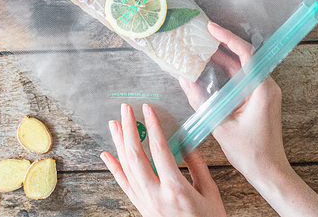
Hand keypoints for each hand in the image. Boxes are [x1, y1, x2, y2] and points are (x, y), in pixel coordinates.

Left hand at [101, 102, 226, 216]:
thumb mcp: (210, 192)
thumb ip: (197, 165)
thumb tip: (186, 141)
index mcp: (176, 188)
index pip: (159, 150)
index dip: (152, 126)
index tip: (148, 109)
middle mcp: (156, 195)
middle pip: (136, 156)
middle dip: (129, 129)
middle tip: (126, 109)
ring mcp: (145, 202)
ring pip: (126, 168)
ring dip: (119, 143)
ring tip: (114, 124)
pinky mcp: (141, 207)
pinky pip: (123, 184)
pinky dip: (113, 168)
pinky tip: (107, 154)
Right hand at [180, 22, 317, 216]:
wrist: (270, 172)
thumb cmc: (250, 153)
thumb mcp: (220, 125)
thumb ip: (200, 101)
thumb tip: (184, 80)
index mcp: (262, 89)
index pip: (246, 53)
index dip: (227, 38)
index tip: (211, 28)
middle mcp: (267, 86)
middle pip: (245, 57)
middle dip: (223, 44)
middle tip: (202, 35)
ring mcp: (265, 92)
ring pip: (243, 67)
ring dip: (224, 58)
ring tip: (203, 49)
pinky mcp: (260, 99)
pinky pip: (243, 79)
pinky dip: (228, 72)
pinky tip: (211, 69)